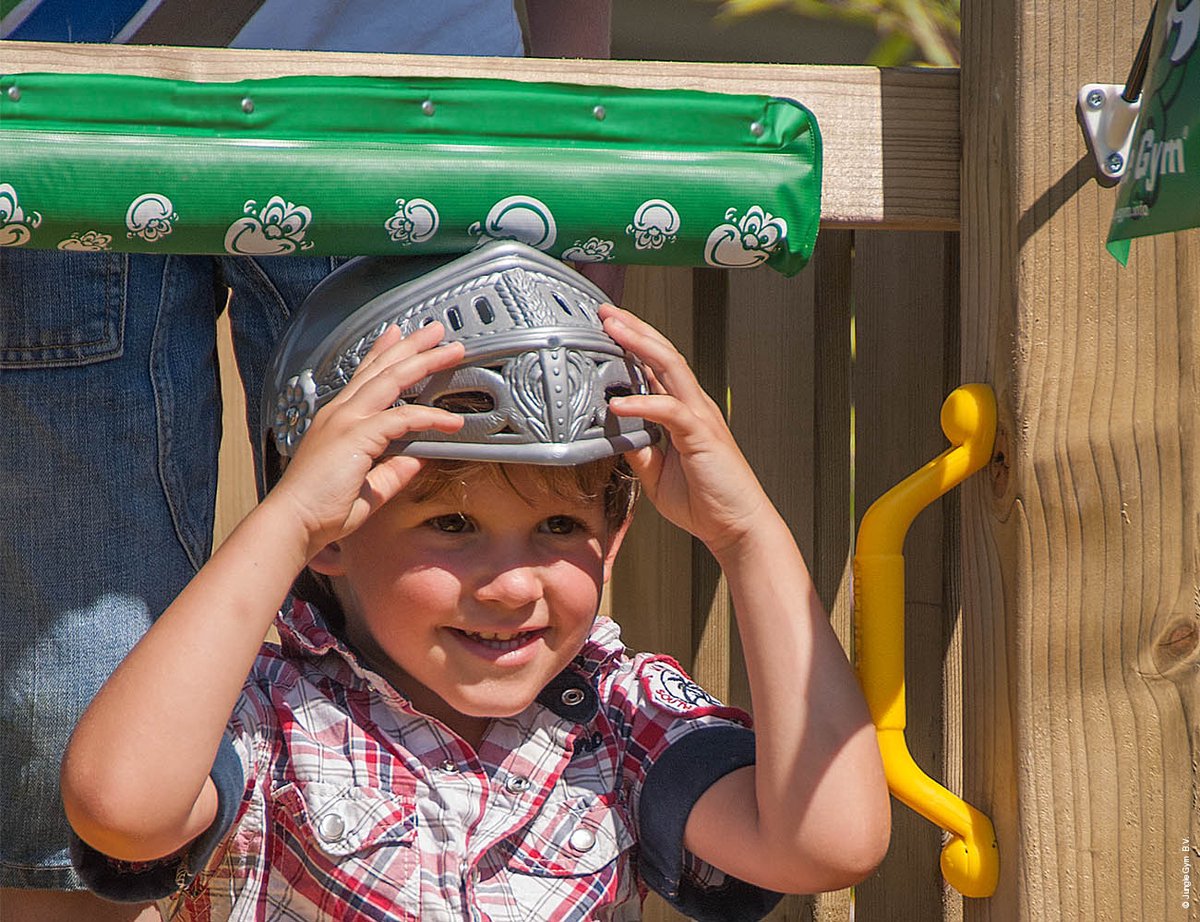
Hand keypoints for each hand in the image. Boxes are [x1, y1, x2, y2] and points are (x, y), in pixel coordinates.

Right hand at [267, 322, 464, 556]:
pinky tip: (452, 421)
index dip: (383, 353)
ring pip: (392, 379)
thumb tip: (420, 459)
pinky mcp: (356, 436)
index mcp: (338, 420)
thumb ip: (393, 470)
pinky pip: (402, 418)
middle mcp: (340, 413)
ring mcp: (346, 421)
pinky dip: (430, 417)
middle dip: (411, 345)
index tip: (399, 335)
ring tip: (450, 349)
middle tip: (435, 330)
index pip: (365, 376)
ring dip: (424, 361)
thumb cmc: (320, 510)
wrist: (293, 523)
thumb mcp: (368, 486)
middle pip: (382, 368)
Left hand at [599, 304, 771, 556]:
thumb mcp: (657, 474)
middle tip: (606, 311)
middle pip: (663, 354)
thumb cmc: (706, 500)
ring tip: (612, 328)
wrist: (737, 526)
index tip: (607, 327)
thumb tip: (612, 432)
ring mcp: (700, 417)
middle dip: (634, 329)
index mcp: (683, 412)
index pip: (656, 367)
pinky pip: (670, 411)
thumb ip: (638, 449)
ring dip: (639, 345)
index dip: (633, 343)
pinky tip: (618, 402)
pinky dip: (643, 404)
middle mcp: (693, 406)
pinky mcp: (702, 435)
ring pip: (670, 368)